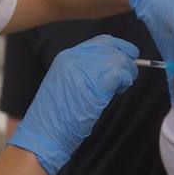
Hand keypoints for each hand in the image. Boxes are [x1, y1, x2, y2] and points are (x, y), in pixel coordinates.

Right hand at [8, 35, 139, 174]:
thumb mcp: (64, 81)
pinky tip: (120, 90)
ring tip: (123, 85)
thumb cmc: (55, 114)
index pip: (101, 41)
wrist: (44, 132)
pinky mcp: (95, 88)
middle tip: (129, 74)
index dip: (119, 46)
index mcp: (66, 56)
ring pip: (119, 60)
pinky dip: (125, 81)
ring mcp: (84, 72)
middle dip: (126, 59)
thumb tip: (111, 65)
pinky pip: (119, 74)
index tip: (128, 55)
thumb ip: (83, 69)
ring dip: (128, 72)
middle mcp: (75, 59)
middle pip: (112, 48)